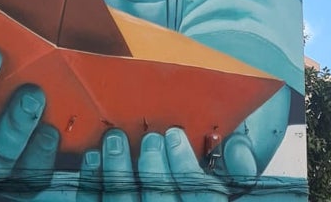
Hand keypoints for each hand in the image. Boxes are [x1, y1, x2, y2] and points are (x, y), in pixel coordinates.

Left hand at [75, 127, 254, 201]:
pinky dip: (92, 183)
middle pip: (159, 201)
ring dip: (117, 169)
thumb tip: (234, 145)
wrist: (160, 200)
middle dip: (151, 166)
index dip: (186, 165)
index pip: (201, 198)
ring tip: (115, 140)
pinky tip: (94, 159)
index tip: (174, 136)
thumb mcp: (232, 190)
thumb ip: (237, 171)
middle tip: (149, 138)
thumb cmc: (197, 193)